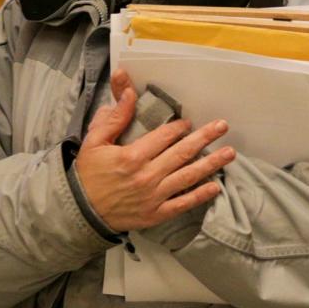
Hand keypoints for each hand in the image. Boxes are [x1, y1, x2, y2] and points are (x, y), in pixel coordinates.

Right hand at [75, 68, 235, 232]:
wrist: (79, 213)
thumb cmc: (87, 175)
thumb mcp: (94, 142)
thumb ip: (114, 118)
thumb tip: (129, 92)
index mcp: (132, 156)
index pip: (164, 137)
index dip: (179, 127)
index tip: (188, 123)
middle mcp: (146, 176)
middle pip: (182, 153)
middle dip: (205, 138)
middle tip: (223, 126)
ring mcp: (153, 197)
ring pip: (188, 177)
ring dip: (211, 164)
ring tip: (229, 153)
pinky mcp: (155, 214)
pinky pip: (182, 204)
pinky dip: (200, 195)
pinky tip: (216, 187)